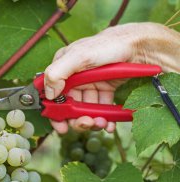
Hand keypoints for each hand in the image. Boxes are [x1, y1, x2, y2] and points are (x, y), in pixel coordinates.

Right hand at [44, 22, 179, 133]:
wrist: (139, 47)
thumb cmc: (108, 46)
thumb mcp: (79, 56)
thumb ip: (58, 73)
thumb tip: (49, 95)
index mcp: (64, 68)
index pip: (53, 95)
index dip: (56, 114)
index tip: (62, 128)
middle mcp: (76, 79)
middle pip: (71, 107)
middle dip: (78, 119)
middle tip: (87, 124)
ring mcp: (91, 85)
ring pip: (86, 110)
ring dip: (93, 121)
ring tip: (102, 123)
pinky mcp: (105, 90)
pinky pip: (101, 109)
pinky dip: (105, 119)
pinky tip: (110, 125)